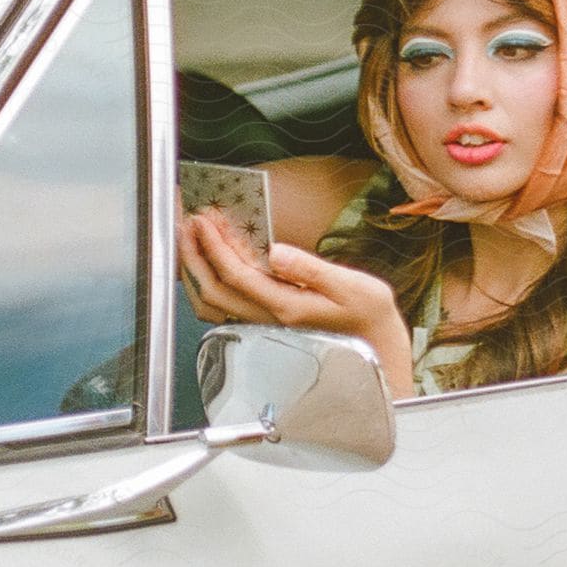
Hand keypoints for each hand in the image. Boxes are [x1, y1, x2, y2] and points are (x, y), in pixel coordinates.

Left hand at [179, 210, 412, 390]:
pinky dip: (211, 281)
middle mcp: (270, 318)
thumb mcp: (352, 286)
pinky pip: (226, 305)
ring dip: (197, 270)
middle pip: (215, 290)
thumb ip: (311, 270)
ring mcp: (266, 322)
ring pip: (214, 303)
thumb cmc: (369, 315)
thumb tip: (275, 251)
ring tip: (191, 240)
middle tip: (187, 222)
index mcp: (287, 307)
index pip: (237, 276)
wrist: (378, 346)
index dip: (215, 247)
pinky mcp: (269, 320)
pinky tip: (212, 262)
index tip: (205, 219)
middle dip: (195, 255)